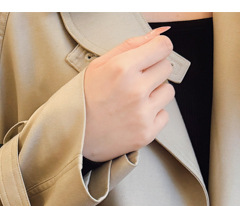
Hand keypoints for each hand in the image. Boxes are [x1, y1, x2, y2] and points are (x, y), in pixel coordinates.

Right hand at [82, 26, 174, 161]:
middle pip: (167, 67)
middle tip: (134, 83)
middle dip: (153, 71)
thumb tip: (159, 33)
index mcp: (122, 68)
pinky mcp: (146, 133)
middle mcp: (135, 90)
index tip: (150, 57)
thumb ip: (131, 46)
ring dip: (155, 94)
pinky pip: (164, 116)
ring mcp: (142, 113)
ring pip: (168, 91)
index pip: (163, 46)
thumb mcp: (99, 65)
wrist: (71, 137)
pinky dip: (152, 116)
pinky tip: (134, 117)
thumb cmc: (82, 100)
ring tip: (133, 102)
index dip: (157, 49)